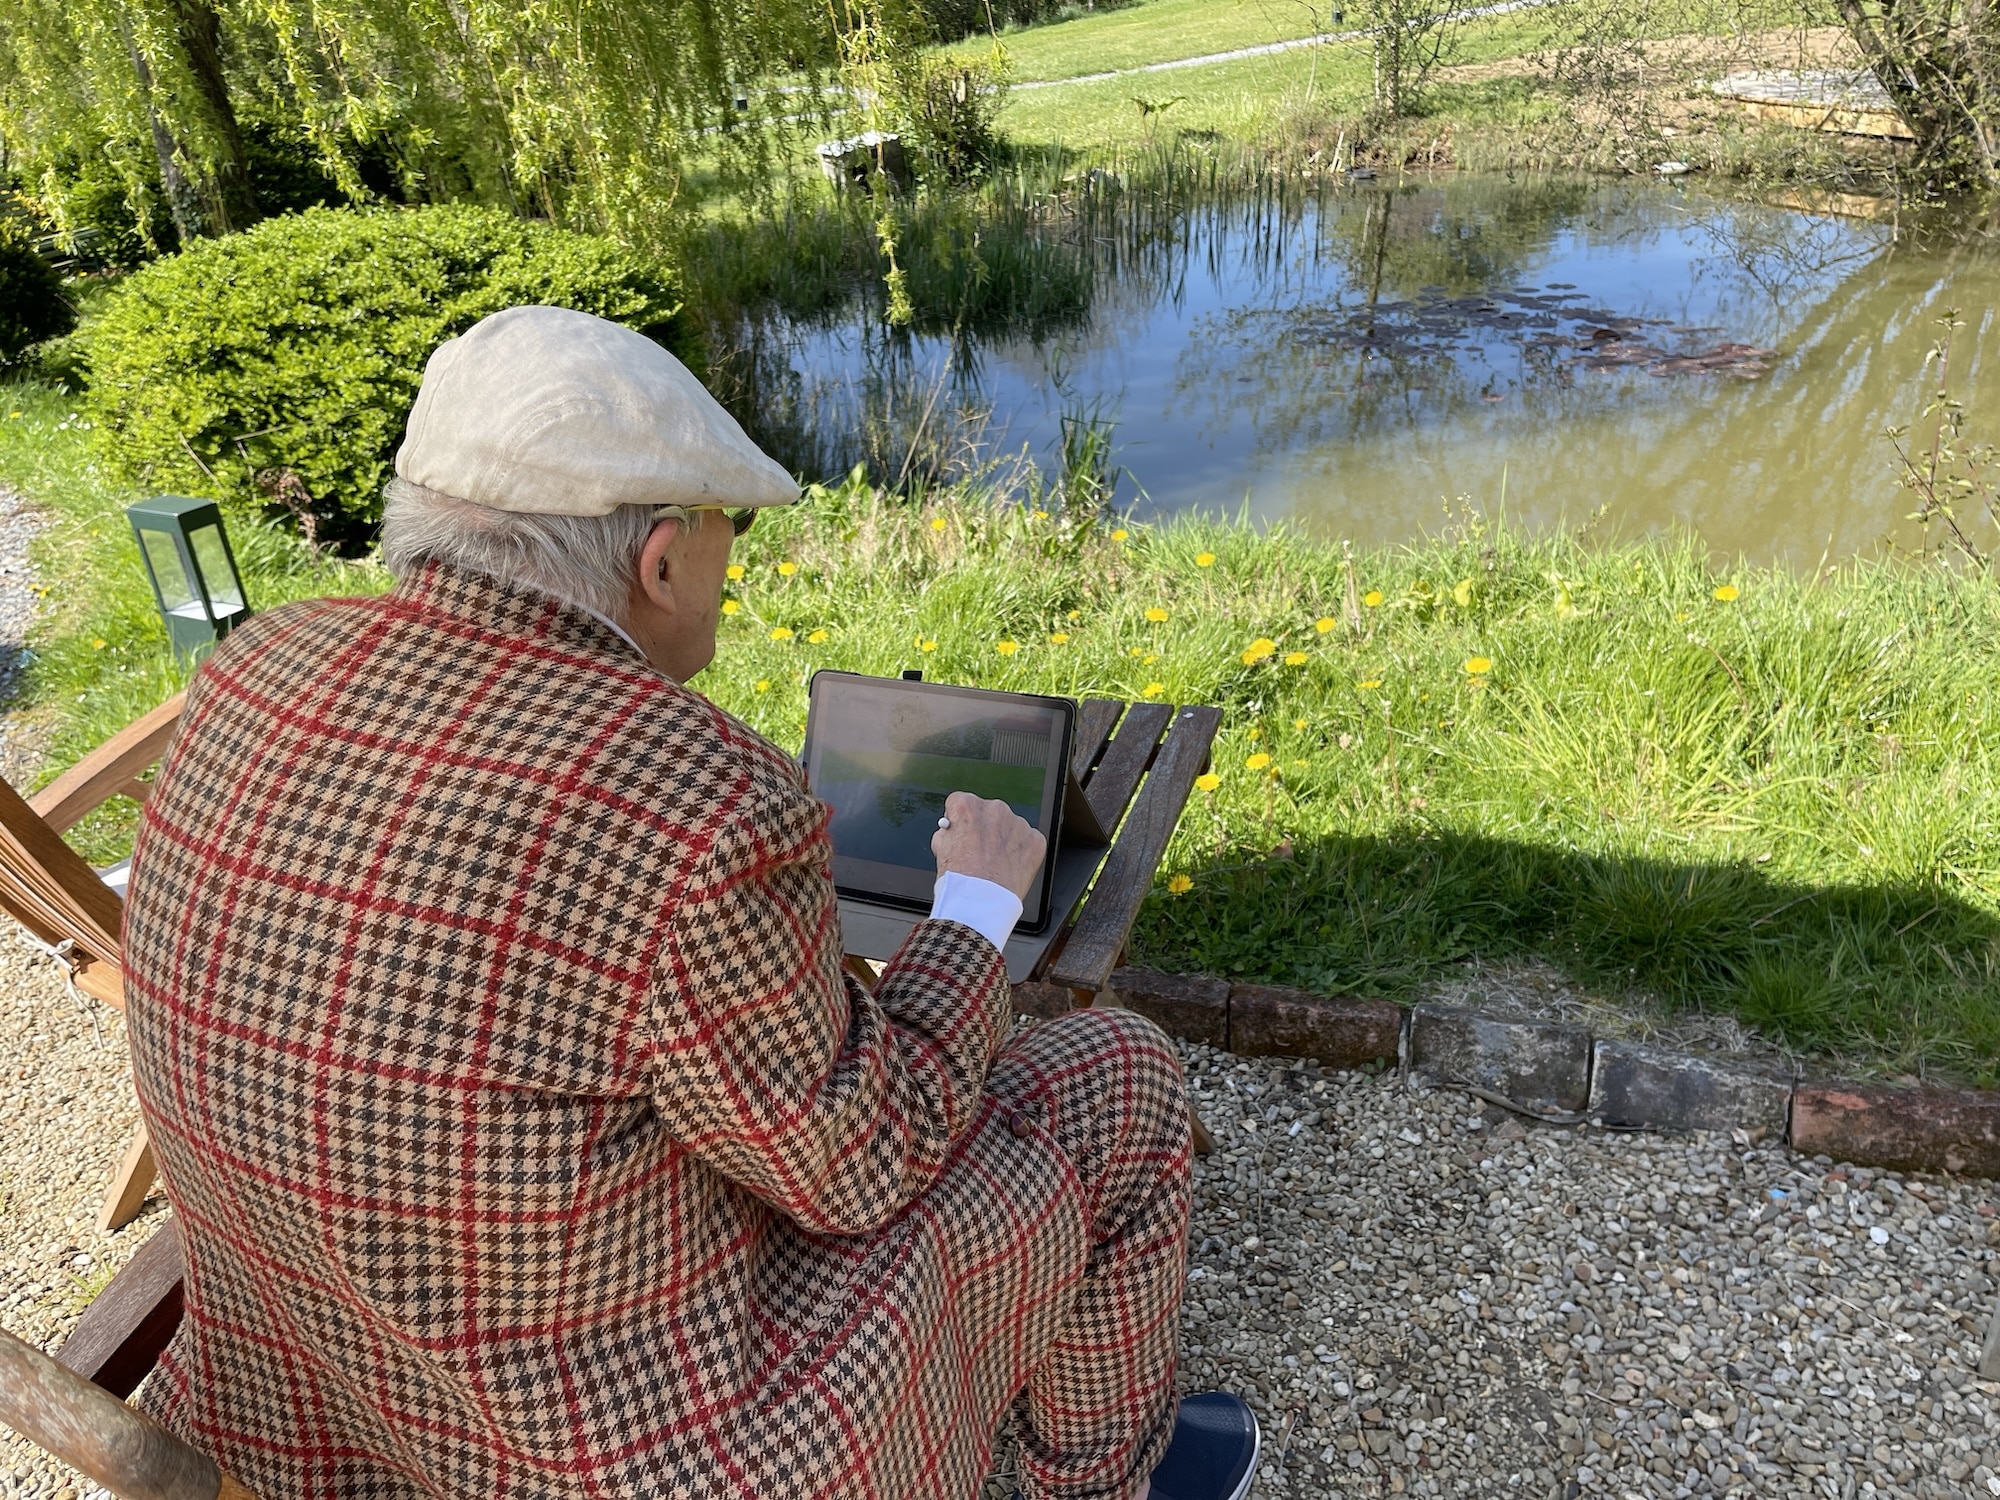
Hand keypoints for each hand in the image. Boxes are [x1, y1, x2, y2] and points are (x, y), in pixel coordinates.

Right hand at [931, 791, 1045, 899]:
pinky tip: (1009, 867)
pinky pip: (1028, 841)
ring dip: (1004, 840)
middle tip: (979, 853)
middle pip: (988, 813)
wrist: (980, 902)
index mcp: (968, 806)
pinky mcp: (1035, 840)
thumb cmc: (958, 879)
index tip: (962, 833)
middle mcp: (994, 808)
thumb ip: (948, 830)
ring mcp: (1018, 823)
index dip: (960, 821)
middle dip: (984, 829)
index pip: (962, 803)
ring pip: (1010, 827)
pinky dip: (1021, 853)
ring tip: (994, 864)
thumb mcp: (940, 847)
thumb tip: (953, 828)